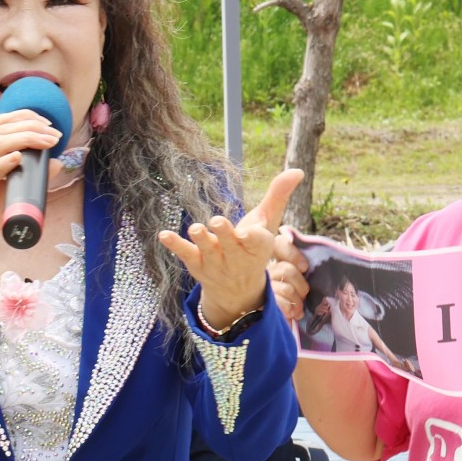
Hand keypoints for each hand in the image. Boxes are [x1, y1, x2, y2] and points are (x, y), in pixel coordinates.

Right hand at [0, 110, 61, 273]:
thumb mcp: (8, 190)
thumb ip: (28, 175)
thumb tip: (56, 162)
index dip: (23, 117)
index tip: (47, 123)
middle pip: (1, 130)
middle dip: (31, 127)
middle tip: (55, 134)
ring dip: (26, 139)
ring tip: (49, 142)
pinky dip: (5, 162)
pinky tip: (19, 157)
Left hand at [160, 169, 302, 329]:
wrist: (237, 290)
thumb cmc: (253, 247)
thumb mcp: (268, 223)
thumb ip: (278, 195)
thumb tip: (298, 170)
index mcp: (257, 246)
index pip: (258, 241)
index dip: (253, 236)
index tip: (248, 232)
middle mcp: (236, 255)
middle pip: (230, 244)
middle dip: (224, 234)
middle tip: (217, 222)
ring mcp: (215, 261)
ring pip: (208, 249)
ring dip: (201, 239)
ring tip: (197, 228)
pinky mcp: (196, 263)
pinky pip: (184, 254)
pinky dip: (174, 245)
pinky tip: (164, 235)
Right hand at [268, 228, 311, 325]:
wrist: (277, 327)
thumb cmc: (292, 304)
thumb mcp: (298, 284)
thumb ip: (300, 271)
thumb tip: (306, 266)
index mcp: (275, 262)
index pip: (279, 244)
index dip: (291, 253)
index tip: (304, 267)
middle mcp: (263, 273)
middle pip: (286, 269)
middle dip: (300, 285)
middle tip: (303, 295)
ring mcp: (259, 288)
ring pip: (285, 287)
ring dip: (296, 301)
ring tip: (298, 310)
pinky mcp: (259, 304)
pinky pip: (278, 302)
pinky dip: (289, 309)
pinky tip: (291, 314)